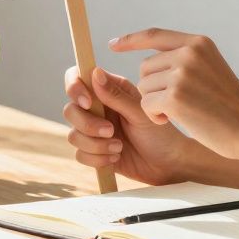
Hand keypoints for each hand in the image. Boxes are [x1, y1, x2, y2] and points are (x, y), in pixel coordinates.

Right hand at [62, 65, 200, 185]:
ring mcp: (94, 130)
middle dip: (87, 124)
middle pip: (70, 110)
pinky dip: (97, 158)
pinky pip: (80, 154)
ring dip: (95, 144)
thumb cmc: (160, 134)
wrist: (167, 166)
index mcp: (110, 90)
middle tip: (111, 131)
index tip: (88, 103)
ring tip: (119, 148)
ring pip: (73, 135)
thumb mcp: (141, 114)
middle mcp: (98, 108)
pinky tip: (115, 158)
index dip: (75, 88)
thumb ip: (116, 96)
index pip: (78, 78)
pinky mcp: (94, 151)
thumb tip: (95, 73)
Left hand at [111, 28, 238, 159]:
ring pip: (143, 88)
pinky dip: (155, 116)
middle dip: (153, 88)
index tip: (113, 44)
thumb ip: (185, 60)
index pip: (154, 35)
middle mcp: (189, 53)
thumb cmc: (230, 106)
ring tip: (182, 112)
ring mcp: (182, 74)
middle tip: (177, 104)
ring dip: (154, 104)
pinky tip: (174, 121)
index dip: (131, 39)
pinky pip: (145, 105)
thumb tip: (149, 62)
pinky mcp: (175, 97)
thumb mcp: (211, 70)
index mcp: (198, 43)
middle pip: (145, 68)